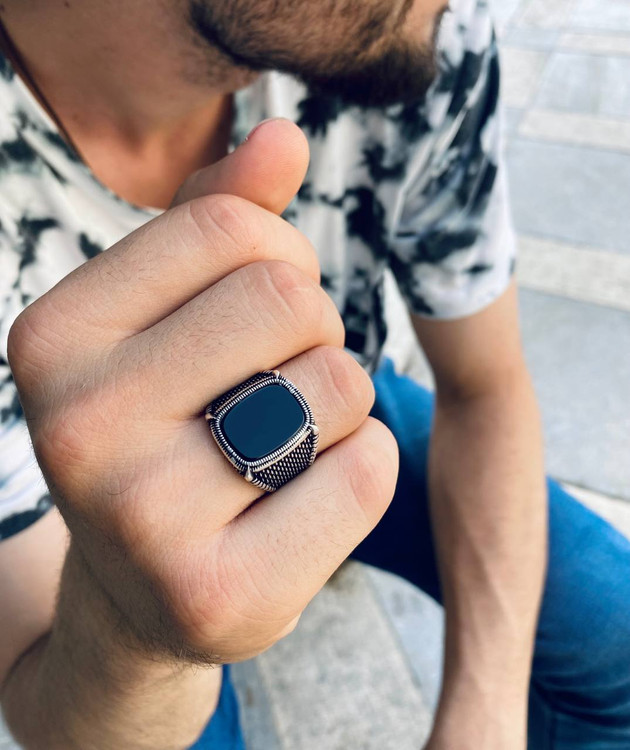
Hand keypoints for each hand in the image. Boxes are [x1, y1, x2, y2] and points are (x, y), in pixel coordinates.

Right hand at [7, 118, 398, 665]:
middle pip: (292, 299)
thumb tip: (283, 134)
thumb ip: (220, 218)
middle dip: (313, 333)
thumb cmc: (169, 429)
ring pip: (340, 385)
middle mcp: (77, 427)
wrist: (146, 588)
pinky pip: (367, 472)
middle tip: (272, 386)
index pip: (232, 226)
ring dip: (337, 405)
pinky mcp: (218, 596)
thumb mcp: (172, 317)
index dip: (279, 257)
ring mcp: (143, 521)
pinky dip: (360, 470)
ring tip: (277, 450)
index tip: (255, 314)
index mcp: (52, 337)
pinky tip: (296, 505)